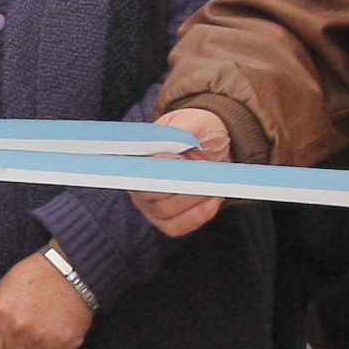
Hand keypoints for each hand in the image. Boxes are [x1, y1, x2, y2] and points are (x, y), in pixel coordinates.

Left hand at [0, 252, 93, 348]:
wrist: (71, 269)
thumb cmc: (38, 273)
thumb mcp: (6, 286)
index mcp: (0, 317)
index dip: (3, 345)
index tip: (10, 340)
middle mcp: (18, 331)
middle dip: (24, 347)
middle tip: (34, 332)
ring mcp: (42, 340)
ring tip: (50, 329)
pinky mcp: (65, 343)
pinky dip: (63, 348)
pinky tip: (63, 331)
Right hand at [133, 106, 233, 238]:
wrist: (213, 141)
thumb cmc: (197, 129)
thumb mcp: (191, 122)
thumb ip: (181, 134)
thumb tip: (180, 157)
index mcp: (135, 156)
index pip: (135, 169)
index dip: (157, 167)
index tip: (182, 158)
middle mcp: (138, 181)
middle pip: (150, 195)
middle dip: (184, 182)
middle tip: (204, 166)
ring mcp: (150, 203)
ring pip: (167, 212)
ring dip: (195, 197)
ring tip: (211, 180)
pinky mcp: (167, 219)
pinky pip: (177, 226)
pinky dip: (198, 215)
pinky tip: (213, 199)